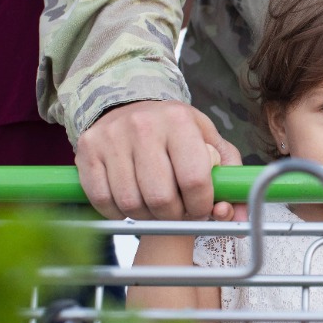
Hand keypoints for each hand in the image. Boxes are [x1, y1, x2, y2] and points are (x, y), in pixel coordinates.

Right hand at [75, 100, 244, 220]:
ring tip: (155, 205)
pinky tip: (130, 202)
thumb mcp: (209, 143)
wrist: (129, 105)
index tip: (201, 207)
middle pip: (161, 198)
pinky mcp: (87, 150)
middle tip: (177, 210)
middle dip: (174, 215)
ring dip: (146, 216)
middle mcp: (143, 126)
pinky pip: (102, 200)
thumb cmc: (176, 132)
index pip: (195, 180)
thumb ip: (230, 177)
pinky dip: (118, 213)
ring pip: (131, 204)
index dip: (201, 206)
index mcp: (179, 121)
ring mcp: (111, 138)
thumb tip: (235, 214)